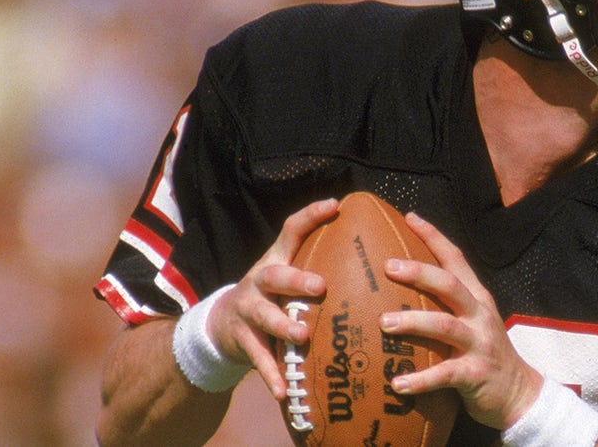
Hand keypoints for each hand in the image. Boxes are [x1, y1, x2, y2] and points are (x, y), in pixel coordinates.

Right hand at [204, 198, 336, 399]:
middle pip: (274, 275)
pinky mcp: (243, 341)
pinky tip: (284, 391)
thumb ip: (319, 259)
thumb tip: (374, 247)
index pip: (290, 230)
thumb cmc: (273, 295)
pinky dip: (271, 375)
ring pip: (264, 318)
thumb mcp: (288, 272)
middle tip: (320, 286)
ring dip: (284, 327)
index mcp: (276, 260)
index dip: (311, 215)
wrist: (223, 325)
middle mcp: (258, 281)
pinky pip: (258, 359)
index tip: (335, 205)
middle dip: (296, 280)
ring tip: (302, 336)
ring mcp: (248, 311)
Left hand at [379, 213, 543, 428]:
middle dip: (419, 272)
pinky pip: (445, 374)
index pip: (456, 259)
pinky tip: (397, 383)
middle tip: (388, 266)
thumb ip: (444, 306)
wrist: (518, 392)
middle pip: (450, 285)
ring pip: (445, 326)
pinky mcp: (476, 373)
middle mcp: (480, 315)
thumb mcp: (471, 322)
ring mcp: (480, 343)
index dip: (434, 236)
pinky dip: (420, 380)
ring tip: (383, 324)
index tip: (410, 217)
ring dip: (413, 323)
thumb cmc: (482, 354)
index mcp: (477, 297)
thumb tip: (396, 293)